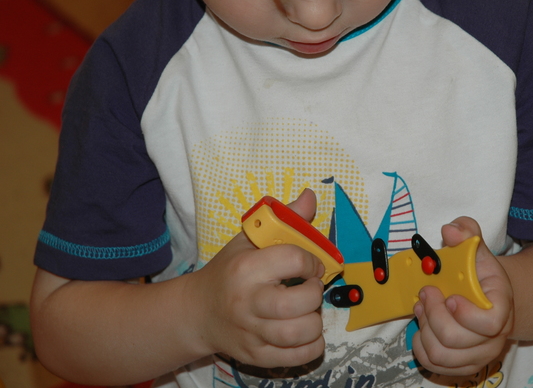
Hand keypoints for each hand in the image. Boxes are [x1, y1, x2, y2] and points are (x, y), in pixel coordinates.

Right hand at [189, 189, 326, 367]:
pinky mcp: (255, 356)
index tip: (310, 265)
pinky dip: (311, 346)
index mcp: (247, 268)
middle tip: (310, 289)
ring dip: (315, 322)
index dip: (312, 261)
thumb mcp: (249, 239)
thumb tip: (311, 196)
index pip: (294, 260)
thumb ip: (284, 218)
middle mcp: (247, 302)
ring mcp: (251, 332)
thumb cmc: (229, 271)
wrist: (196, 312)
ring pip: (299, 333)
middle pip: (298, 303)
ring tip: (307, 311)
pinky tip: (307, 332)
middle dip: (315, 294)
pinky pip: (295, 357)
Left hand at [411, 217, 513, 375]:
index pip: (489, 324)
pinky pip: (435, 365)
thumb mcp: (476, 249)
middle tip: (426, 294)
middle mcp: (494, 337)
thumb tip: (450, 231)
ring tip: (422, 309)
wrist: (488, 298)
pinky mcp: (463, 364)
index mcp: (501, 307)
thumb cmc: (480, 274)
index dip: (465, 314)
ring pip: (442, 355)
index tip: (449, 297)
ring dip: (424, 330)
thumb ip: (466, 233)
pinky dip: (421, 347)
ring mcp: (479, 354)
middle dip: (432, 315)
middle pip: (456, 340)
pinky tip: (423, 328)